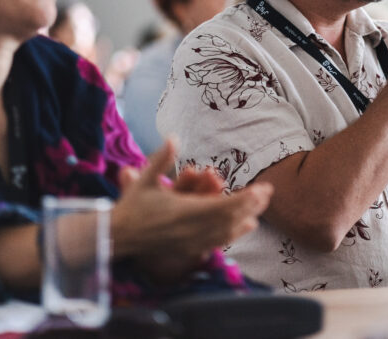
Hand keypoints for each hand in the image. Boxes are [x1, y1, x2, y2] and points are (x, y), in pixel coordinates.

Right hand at [112, 140, 272, 281]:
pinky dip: (235, 233)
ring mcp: (192, 242)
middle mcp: (192, 229)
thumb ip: (161, 159)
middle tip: (268, 193)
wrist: (118, 236)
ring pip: (227, 232)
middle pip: (231, 218)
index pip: (224, 205)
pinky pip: (218, 242)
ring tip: (261, 208)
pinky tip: (247, 225)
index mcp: (184, 211)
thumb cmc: (132, 206)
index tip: (261, 188)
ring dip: (246, 218)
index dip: (246, 198)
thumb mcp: (145, 179)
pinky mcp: (190, 250)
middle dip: (251, 205)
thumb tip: (174, 136)